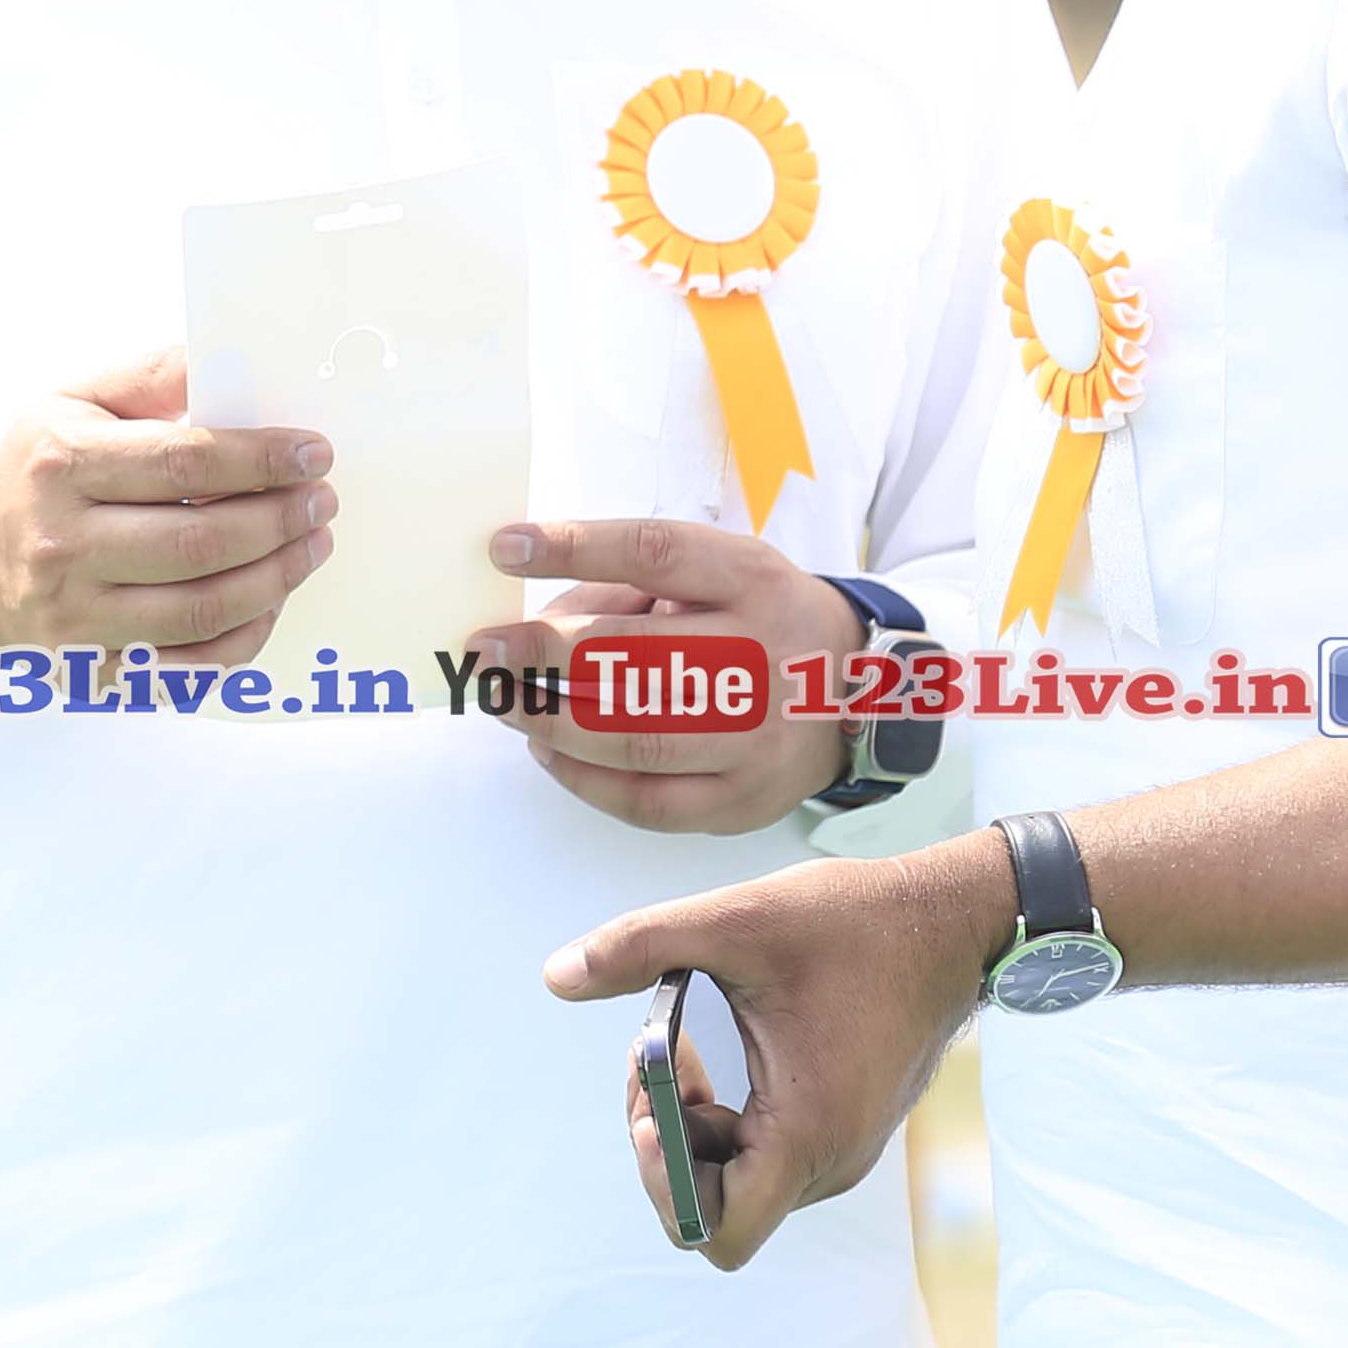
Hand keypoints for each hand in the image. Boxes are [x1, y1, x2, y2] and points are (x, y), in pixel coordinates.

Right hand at [0, 348, 330, 660]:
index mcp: (61, 465)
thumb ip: (149, 375)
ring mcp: (73, 618)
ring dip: (276, 579)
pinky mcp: (87, 668)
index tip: (313, 453)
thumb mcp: (69, 400)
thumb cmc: (25, 470)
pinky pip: (187, 667)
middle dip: (281, 521)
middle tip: (321, 502)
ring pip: (202, 611)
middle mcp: (63, 545)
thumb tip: (227, 365)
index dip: (262, 458)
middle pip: (201, 542)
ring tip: (310, 545)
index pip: (184, 461)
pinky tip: (269, 600)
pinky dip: (242, 638)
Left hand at [466, 517, 873, 836]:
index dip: (576, 546)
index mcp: (753, 581)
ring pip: (633, 735)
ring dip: (550, 719)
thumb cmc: (764, 621)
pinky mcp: (741, 801)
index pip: (656, 554)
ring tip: (503, 701)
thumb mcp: (722, 571)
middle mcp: (761, 657)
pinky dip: (582, 777)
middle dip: (543, 651)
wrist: (862, 694)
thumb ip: (634, 584)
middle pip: (636, 653)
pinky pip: (645, 799)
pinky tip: (547, 750)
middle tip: (485, 651)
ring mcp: (754, 738)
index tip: (505, 546)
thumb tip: (536, 617)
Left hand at [541, 832, 1007, 1268]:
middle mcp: (829, 1161)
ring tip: (672, 1045)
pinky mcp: (840, 1129)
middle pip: (716, 1210)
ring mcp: (839, 1150)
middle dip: (663, 1146)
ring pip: (735, 1183)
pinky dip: (720, 1119)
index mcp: (806, 1131)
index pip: (719, 1232)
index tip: (650, 1108)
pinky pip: (761, 1156)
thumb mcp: (738, 919)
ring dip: (686, 1128)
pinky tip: (705, 1050)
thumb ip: (640, 946)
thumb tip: (554, 974)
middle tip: (647, 1062)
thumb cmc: (856, 922)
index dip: (665, 1186)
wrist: (951, 920)